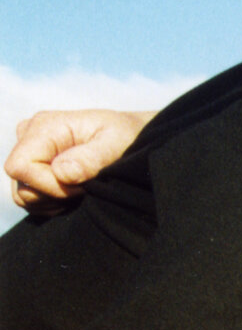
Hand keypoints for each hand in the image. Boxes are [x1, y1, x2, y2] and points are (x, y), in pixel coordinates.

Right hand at [7, 108, 151, 212]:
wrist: (135, 137)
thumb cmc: (129, 136)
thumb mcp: (117, 143)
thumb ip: (90, 158)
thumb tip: (60, 173)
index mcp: (44, 127)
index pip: (20, 167)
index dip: (48, 185)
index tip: (81, 186)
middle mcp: (30, 136)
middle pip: (21, 184)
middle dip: (53, 195)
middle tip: (86, 188)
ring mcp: (30, 152)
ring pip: (24, 194)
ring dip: (54, 201)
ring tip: (83, 190)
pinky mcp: (35, 167)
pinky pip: (31, 198)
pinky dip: (53, 202)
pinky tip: (76, 193)